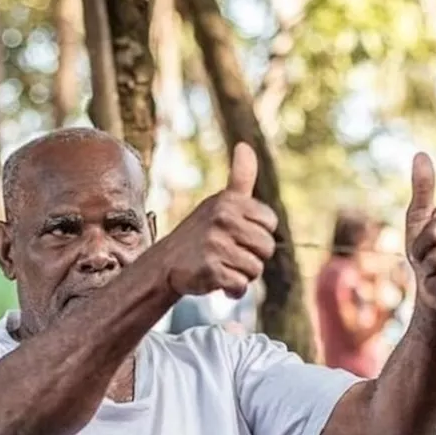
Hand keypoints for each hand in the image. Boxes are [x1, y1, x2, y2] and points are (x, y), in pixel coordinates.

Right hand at [156, 143, 278, 298]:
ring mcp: (216, 244)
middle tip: (229, 253)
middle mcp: (223, 219)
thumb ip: (240, 176)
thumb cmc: (201, 232)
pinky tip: (217, 281)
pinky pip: (240, 285)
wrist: (166, 263)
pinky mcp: (211, 269)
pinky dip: (232, 289)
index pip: (270, 223)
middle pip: (267, 248)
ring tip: (222, 266)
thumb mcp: (220, 202)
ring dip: (242, 274)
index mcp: (230, 202)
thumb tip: (245, 145)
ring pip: (255, 269)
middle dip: (252, 257)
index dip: (257, 234)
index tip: (237, 234)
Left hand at [404, 153, 435, 314]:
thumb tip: (421, 154)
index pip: (433, 233)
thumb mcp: (418, 218)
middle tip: (429, 265)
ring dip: (433, 284)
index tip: (420, 247)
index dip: (418, 245)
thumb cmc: (424, 249)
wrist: (430, 284)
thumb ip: (422, 188)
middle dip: (426, 266)